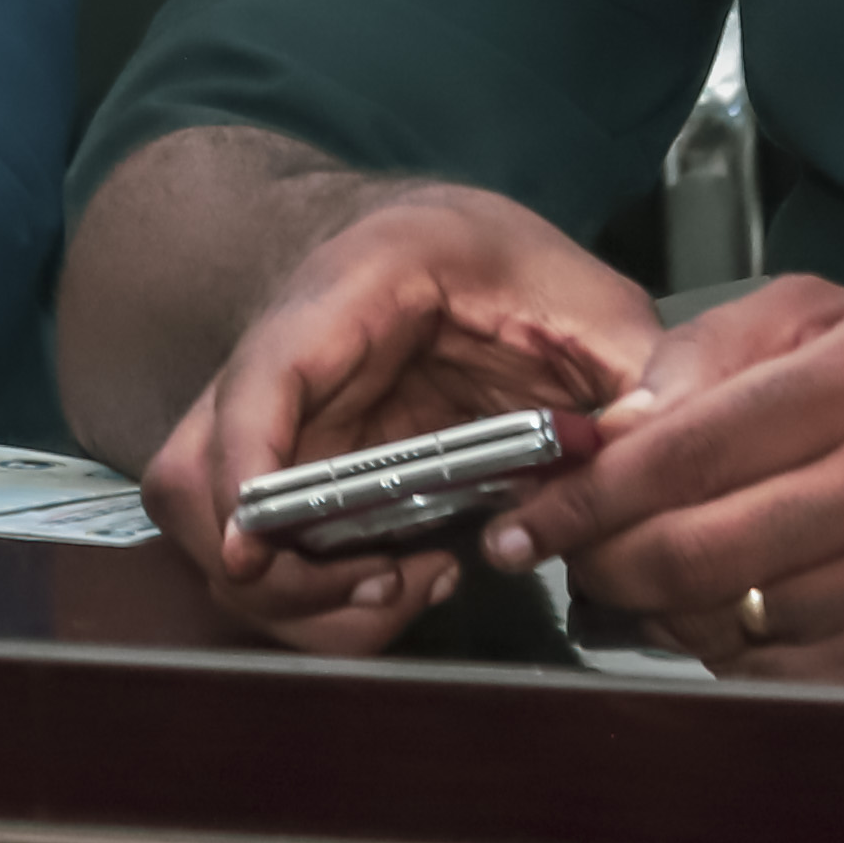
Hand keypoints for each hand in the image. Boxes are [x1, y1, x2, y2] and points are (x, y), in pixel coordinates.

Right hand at [138, 182, 660, 655]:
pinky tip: (402, 579)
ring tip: (403, 587)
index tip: (255, 544)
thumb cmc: (498, 259)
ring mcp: (279, 425)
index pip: (264, 372)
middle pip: (198, 476)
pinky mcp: (293, 477)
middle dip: (274, 569)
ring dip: (296, 597)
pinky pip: (264, 554)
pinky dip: (319, 599)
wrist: (441, 243)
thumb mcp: (585, 294)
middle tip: (383, 584)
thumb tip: (646, 445)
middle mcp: (286, 358)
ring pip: (215, 531)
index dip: (245, 461)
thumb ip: (632, 369)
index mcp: (355, 284)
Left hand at [481, 275, 843, 684]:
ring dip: (655, 603)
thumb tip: (617, 417)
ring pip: (719, 619)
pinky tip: (725, 608)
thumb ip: (718, 343)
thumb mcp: (842, 315)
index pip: (687, 448)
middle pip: (690, 548)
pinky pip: (769, 677)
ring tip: (650, 564)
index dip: (585, 489)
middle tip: (561, 547)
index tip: (522, 508)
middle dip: (598, 557)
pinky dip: (719, 650)